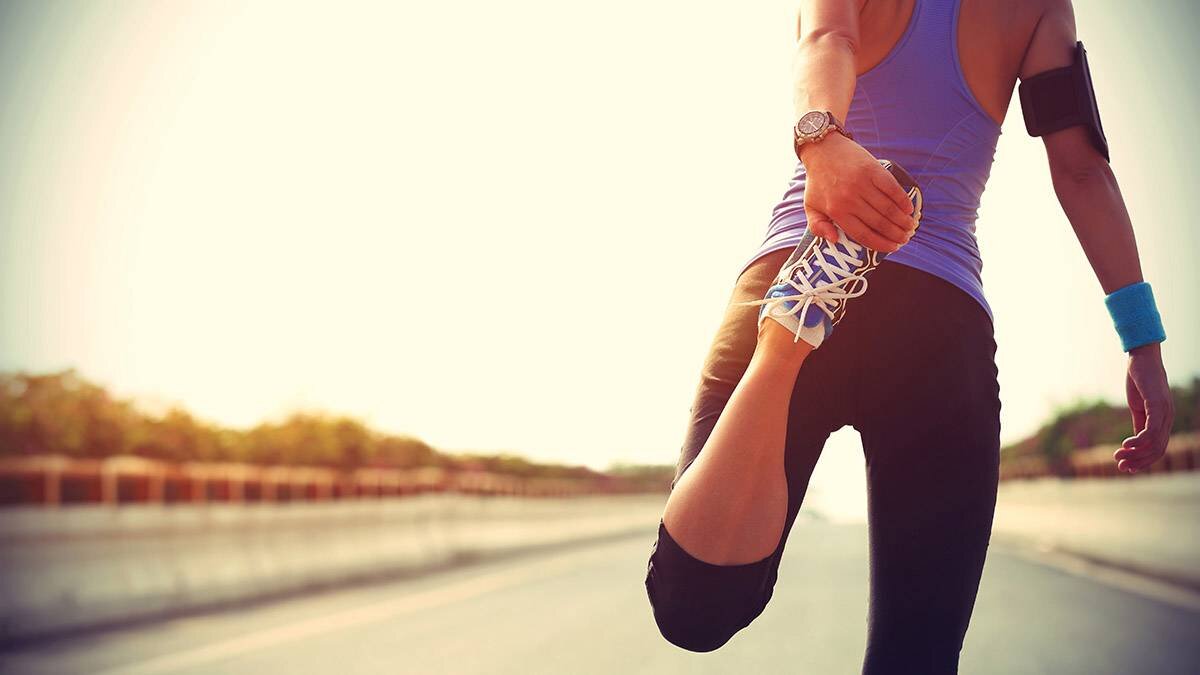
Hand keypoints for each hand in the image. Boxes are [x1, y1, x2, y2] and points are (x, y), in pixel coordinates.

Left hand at [799, 133, 917, 251]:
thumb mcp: (810, 206)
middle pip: (879, 223)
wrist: (822, 149)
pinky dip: (902, 200)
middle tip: (905, 239)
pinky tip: (909, 209)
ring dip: (902, 220)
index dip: (880, 244)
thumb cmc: (817, 181)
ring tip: (910, 227)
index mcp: (836, 211)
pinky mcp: (872, 170)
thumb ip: (818, 226)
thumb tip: (834, 241)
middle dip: (896, 234)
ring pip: (888, 208)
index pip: (862, 234)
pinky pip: (891, 188)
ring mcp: (862, 183)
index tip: (893, 248)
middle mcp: (850, 199)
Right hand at [1113, 343, 1173, 473]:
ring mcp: (1164, 413)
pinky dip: (1138, 441)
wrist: (1142, 358)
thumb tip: (1135, 441)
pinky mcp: (1157, 405)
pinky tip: (1125, 444)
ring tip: (1117, 456)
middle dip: (1138, 462)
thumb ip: (1139, 422)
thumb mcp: (1138, 406)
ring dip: (1135, 454)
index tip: (1125, 468)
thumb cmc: (1140, 380)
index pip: (1157, 449)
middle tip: (1119, 467)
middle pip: (1157, 450)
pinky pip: (1151, 430)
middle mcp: (1167, 419)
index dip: (1143, 461)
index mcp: (1163, 420)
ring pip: (1154, 444)